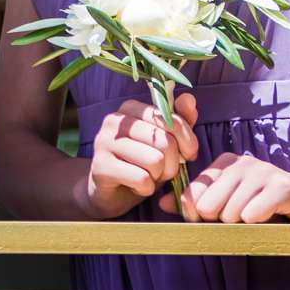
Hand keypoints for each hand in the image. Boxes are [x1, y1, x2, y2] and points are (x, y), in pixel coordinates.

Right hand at [83, 93, 200, 217]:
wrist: (111, 191)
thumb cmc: (142, 163)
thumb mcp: (165, 142)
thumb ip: (178, 121)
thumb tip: (189, 98)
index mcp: (129, 108)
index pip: (171, 119)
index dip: (188, 141)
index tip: (188, 155)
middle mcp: (113, 121)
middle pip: (165, 142)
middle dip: (173, 163)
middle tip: (164, 170)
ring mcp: (103, 142)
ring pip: (155, 161)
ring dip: (158, 176)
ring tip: (149, 177)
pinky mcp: (100, 166)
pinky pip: (141, 179)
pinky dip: (146, 189)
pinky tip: (136, 186)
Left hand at [160, 153, 289, 222]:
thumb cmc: (266, 203)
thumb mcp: (230, 201)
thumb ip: (196, 201)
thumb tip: (162, 204)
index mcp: (224, 163)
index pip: (192, 194)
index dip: (195, 214)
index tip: (209, 219)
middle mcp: (241, 163)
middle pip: (208, 205)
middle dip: (219, 221)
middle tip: (238, 219)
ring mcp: (262, 172)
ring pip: (229, 213)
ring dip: (241, 224)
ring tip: (256, 216)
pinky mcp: (282, 187)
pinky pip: (253, 213)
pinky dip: (256, 221)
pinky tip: (267, 216)